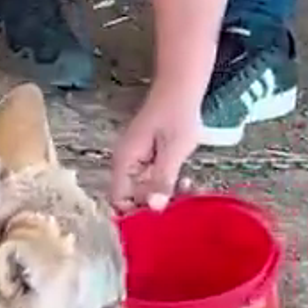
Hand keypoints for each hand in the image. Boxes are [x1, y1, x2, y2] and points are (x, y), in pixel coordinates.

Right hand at [111, 88, 203, 211]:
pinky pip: (154, 178)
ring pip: (146, 189)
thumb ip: (162, 179)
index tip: (158, 220)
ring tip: (188, 190)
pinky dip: (169, 183)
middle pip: (133, 197)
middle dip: (155, 204)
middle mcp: (126, 162)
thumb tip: (154, 208)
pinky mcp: (150, 156)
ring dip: (165, 194)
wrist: (181, 87)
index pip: (119, 199)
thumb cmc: (176, 114)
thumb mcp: (173, 151)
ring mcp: (138, 159)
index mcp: (125, 161)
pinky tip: (186, 182)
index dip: (135, 213)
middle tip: (181, 203)